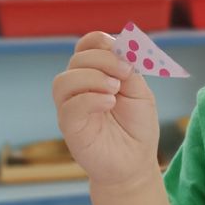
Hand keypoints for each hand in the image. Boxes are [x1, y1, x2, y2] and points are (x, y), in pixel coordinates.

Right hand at [52, 31, 159, 189]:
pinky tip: (110, 103)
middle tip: (126, 73)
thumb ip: (130, 70)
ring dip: (93, 78)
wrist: (135, 163)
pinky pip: (69, 106)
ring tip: (115, 89)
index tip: (126, 53)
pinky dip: (90, 99)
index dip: (102, 42)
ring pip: (64, 80)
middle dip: (104, 60)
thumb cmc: (137, 127)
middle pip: (77, 59)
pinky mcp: (70, 127)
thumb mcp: (140, 92)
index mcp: (96, 73)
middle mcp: (79, 87)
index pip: (87, 45)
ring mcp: (71, 107)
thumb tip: (121, 46)